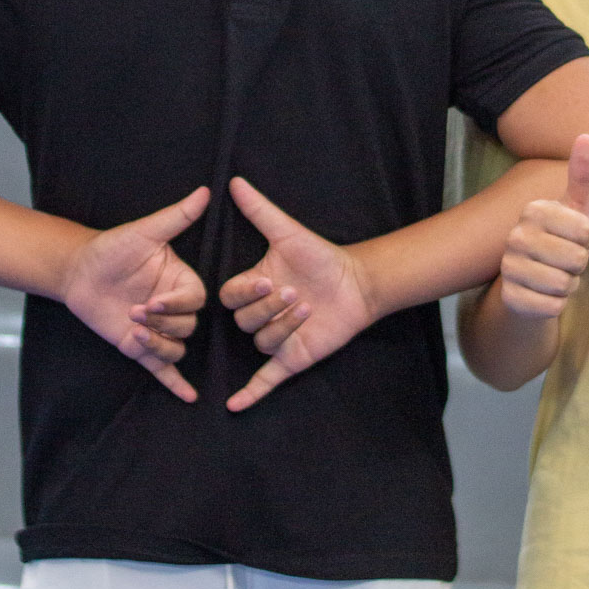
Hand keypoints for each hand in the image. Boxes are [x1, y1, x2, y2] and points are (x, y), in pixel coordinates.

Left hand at [62, 186, 208, 400]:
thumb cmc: (112, 248)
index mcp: (182, 282)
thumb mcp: (145, 232)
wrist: (78, 271)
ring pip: (176, 349)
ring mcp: (158, 330)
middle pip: (188, 328)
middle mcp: (174, 308)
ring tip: (133, 334)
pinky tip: (189, 397)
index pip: (195, 300)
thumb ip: (178, 216)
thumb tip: (205, 191)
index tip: (152, 301)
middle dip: (162, 325)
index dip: (176, 305)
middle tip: (134, 313)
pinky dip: (176, 384)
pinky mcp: (140, 348)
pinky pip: (164, 369)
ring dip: (159, 346)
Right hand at [220, 177, 376, 411]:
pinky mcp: (291, 359)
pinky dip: (251, 394)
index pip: (230, 297)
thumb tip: (235, 182)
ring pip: (260, 342)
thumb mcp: (288, 233)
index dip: (246, 292)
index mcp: (252, 288)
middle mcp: (260, 315)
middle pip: (244, 321)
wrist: (358, 283)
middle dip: (270, 308)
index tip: (269, 279)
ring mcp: (275, 339)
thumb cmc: (322, 257)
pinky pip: (265, 380)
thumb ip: (260, 210)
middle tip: (298, 295)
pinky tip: (235, 407)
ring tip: (308, 310)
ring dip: (282, 328)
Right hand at [499, 134, 588, 317]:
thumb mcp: (578, 207)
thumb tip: (587, 135)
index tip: (574, 238)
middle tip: (565, 260)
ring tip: (556, 276)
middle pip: (576, 259)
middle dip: (578, 265)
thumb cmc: (563, 238)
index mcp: (532, 210)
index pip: (586, 231)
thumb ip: (583, 173)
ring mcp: (508, 267)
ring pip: (564, 285)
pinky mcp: (510, 298)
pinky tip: (544, 294)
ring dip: (568, 286)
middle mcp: (515, 236)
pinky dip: (556, 305)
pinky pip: (552, 307)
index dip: (588, 241)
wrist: (534, 280)